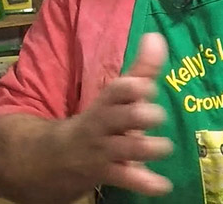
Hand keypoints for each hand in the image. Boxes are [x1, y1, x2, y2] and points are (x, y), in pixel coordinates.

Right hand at [63, 32, 172, 194]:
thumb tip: (157, 37)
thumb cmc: (101, 120)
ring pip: (123, 149)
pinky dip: (144, 183)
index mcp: (107, 101)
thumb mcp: (117, 96)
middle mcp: (103, 124)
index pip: (115, 90)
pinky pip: (124, 178)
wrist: (57, 156)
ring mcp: (103, 149)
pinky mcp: (106, 173)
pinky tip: (162, 185)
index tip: (147, 86)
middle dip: (138, 116)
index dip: (130, 88)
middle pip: (118, 117)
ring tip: (165, 147)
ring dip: (145, 148)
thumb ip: (141, 69)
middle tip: (158, 115)